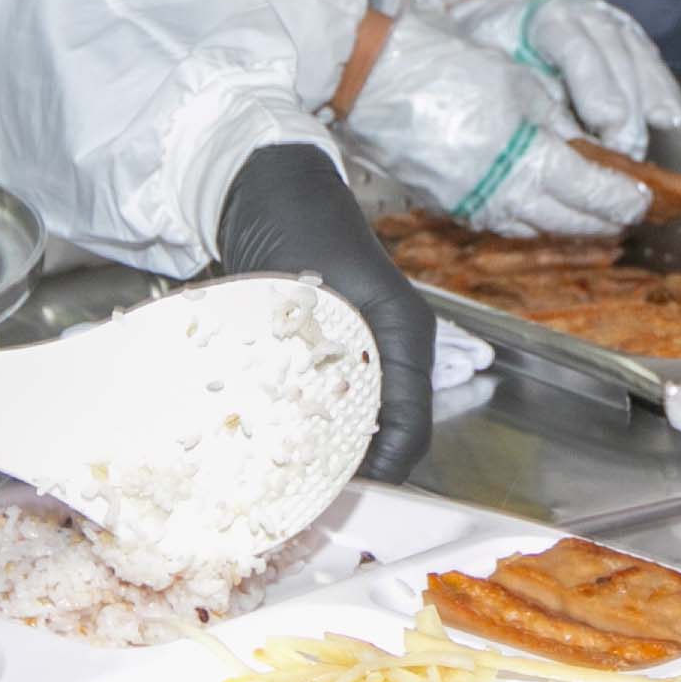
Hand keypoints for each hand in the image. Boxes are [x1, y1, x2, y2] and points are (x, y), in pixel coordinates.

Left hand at [218, 141, 436, 478]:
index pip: (412, 426)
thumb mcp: (304, 295)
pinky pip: (339, 401)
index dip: (383, 470)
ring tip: (290, 474)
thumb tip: (305, 434)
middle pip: (394, 432)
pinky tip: (279, 437)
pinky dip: (315, 425)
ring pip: (365, 421)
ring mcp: (370, 349)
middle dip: (355, 469)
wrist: (268, 187)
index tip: (338, 494)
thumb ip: (308, 361)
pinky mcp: (341, 350)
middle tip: (307, 494)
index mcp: (405, 333)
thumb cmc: (291, 227)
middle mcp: (397, 347)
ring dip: (332, 450)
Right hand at [341, 18, 651, 240]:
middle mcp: (503, 195)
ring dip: (565, 226)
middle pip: (566, 221)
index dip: (622, 199)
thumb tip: (587, 149)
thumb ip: (558, 123)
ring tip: (588, 219)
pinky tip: (536, 210)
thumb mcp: (521, 85)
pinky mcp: (446, 206)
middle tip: (624, 215)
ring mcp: (471, 207)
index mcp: (529, 160)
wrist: (376, 79)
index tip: (642, 199)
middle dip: (601, 221)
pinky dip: (526, 221)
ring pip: (532, 229)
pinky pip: (497, 222)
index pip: (591, 192)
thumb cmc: (448, 68)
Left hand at [444, 0, 680, 152]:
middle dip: (627, 108)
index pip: (574, 47)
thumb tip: (562, 145)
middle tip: (629, 152)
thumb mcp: (498, 72)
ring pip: (640, 58)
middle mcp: (584, 15)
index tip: (606, 123)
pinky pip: (653, 63)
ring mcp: (611, 23)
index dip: (595, 86)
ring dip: (652, 102)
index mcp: (544, 19)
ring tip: (660, 140)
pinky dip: (665, 93)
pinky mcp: (630, 36)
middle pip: (616, 58)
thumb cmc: (497, 55)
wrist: (504, 21)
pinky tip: (677, 120)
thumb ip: (529, 100)